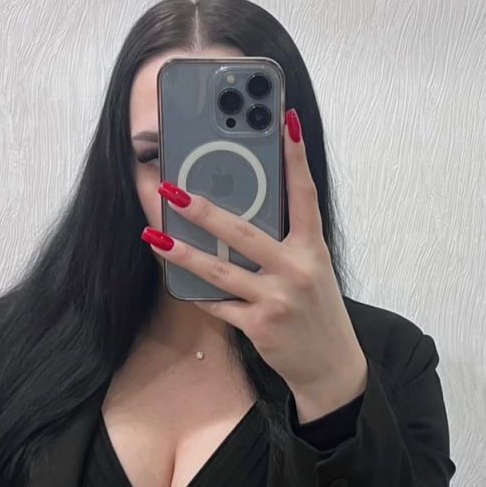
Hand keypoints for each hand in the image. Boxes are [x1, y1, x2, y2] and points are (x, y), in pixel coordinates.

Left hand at [141, 108, 367, 415]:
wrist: (331, 366)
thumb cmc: (316, 311)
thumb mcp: (312, 270)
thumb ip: (285, 242)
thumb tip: (241, 215)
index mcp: (312, 248)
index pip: (305, 193)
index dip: (295, 155)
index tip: (287, 120)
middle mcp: (296, 269)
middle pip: (243, 231)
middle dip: (203, 209)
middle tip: (172, 189)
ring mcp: (276, 299)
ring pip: (220, 270)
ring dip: (182, 252)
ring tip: (154, 235)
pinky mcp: (259, 326)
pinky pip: (218, 304)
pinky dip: (196, 292)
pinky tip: (174, 278)